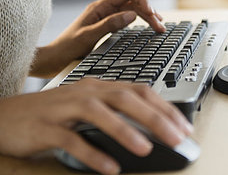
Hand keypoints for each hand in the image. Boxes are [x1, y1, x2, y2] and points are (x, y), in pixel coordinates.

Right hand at [0, 79, 192, 174]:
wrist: (7, 115)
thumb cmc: (51, 112)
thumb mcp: (85, 106)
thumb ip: (113, 111)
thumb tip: (148, 128)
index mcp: (98, 86)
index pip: (138, 90)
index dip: (164, 106)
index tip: (183, 125)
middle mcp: (85, 92)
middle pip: (125, 98)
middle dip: (155, 117)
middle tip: (177, 136)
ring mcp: (65, 108)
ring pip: (100, 114)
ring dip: (126, 131)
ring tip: (147, 149)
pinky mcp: (47, 128)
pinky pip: (72, 140)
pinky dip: (92, 153)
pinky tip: (109, 167)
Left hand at [31, 0, 166, 77]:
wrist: (52, 60)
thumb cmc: (66, 49)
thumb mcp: (87, 37)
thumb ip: (109, 24)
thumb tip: (132, 14)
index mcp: (99, 7)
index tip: (151, 13)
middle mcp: (104, 9)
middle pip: (133, 1)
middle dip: (149, 10)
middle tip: (160, 26)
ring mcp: (106, 17)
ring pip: (132, 10)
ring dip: (147, 16)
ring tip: (159, 27)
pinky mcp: (107, 27)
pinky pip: (127, 19)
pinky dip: (139, 22)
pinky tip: (146, 28)